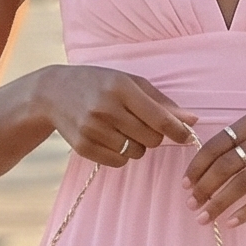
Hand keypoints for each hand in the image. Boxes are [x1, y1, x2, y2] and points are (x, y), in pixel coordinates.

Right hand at [37, 65, 194, 165]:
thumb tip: (192, 121)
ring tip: (122, 129)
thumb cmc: (99, 84)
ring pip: (135, 152)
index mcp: (120, 88)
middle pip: (151, 139)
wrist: (53, 92)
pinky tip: (110, 138)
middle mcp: (106, 108)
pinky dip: (120, 155)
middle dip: (154, 136)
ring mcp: (92, 129)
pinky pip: (118, 162)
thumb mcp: (129, 83)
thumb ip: (161, 102)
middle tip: (142, 125)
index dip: (178, 131)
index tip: (187, 136)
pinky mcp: (83, 146)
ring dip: (136, 145)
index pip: (159, 118)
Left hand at [186, 107, 245, 226]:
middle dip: (203, 187)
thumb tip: (208, 162)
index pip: (216, 145)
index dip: (197, 166)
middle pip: (225, 166)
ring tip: (204, 218)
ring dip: (219, 203)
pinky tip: (232, 222)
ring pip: (242, 184)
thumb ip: (242, 136)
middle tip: (191, 204)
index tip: (185, 184)